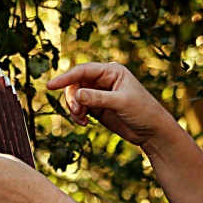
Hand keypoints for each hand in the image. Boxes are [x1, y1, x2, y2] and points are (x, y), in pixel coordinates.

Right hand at [47, 62, 174, 148]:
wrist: (152, 131)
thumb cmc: (143, 112)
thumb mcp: (122, 103)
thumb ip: (98, 98)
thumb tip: (76, 94)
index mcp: (112, 71)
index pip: (83, 71)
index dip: (66, 77)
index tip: (51, 86)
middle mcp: (103, 80)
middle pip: (75, 83)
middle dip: (72, 98)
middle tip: (78, 111)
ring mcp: (99, 93)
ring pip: (75, 96)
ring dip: (74, 108)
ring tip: (82, 120)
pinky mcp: (97, 107)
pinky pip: (79, 107)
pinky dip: (77, 115)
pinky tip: (84, 123)